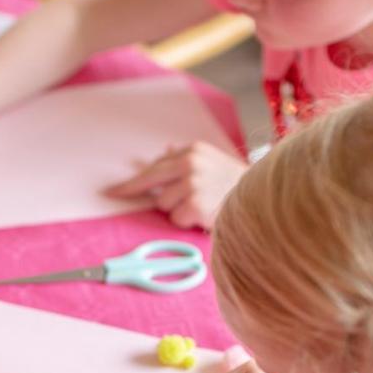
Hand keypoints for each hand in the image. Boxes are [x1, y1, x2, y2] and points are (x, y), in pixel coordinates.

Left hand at [105, 141, 246, 229]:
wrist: (259, 198)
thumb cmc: (232, 183)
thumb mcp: (210, 161)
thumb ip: (185, 158)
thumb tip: (164, 151)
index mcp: (192, 151)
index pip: (154, 168)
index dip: (133, 182)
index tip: (113, 190)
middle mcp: (190, 164)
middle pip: (153, 183)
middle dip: (141, 192)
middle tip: (120, 195)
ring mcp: (192, 184)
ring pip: (164, 205)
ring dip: (177, 210)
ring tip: (199, 206)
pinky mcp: (195, 205)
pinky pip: (176, 219)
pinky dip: (187, 221)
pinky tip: (203, 215)